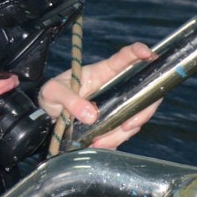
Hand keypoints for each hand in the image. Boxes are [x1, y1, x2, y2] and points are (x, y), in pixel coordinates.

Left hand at [38, 41, 159, 149]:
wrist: (49, 118)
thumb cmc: (52, 97)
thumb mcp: (52, 92)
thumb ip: (69, 99)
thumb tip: (91, 115)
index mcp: (102, 73)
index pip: (123, 58)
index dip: (138, 52)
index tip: (148, 53)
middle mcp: (114, 88)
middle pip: (142, 92)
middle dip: (144, 109)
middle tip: (128, 124)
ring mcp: (116, 106)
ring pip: (135, 116)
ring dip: (123, 131)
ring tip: (101, 140)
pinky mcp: (113, 123)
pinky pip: (124, 133)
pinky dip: (114, 141)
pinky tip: (99, 144)